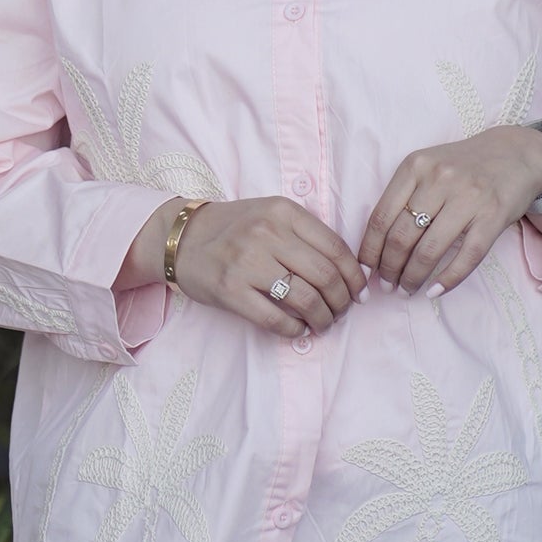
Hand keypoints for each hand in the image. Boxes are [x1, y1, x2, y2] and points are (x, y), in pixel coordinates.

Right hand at [170, 195, 368, 341]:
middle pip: (325, 276)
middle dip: (342, 301)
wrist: (182, 238)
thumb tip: (353, 273)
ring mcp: (247, 262)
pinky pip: (275, 319)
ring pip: (305, 299)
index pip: (336, 248)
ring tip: (323, 323)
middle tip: (342, 312)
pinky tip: (298, 330)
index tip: (360, 293)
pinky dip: (294, 330)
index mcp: (283, 211)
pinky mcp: (230, 289)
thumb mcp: (272, 215)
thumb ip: (308, 236)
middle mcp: (267, 233)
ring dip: (323, 319)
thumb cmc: (235, 229)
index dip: (355, 277)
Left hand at [360, 126, 541, 295]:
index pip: (380, 217)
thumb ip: (403, 196)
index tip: (365, 272)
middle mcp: (440, 179)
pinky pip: (466, 257)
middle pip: (401, 237)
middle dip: (389, 269)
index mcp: (415, 166)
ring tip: (407, 290)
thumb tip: (376, 247)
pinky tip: (435, 291)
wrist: (515, 154)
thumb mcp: (428, 167)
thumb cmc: (463, 167)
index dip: (369, 251)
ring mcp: (468, 198)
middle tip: (387, 286)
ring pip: (429, 250)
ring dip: (413, 278)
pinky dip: (448, 279)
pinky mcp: (493, 216)